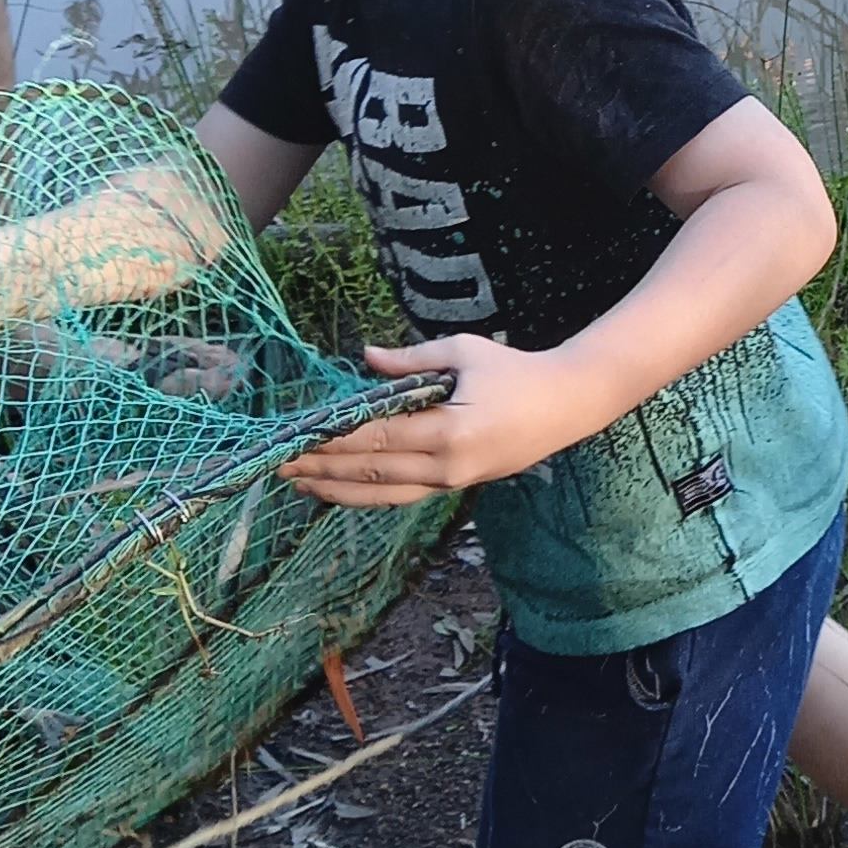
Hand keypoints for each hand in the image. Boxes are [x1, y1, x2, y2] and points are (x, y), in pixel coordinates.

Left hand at [283, 338, 585, 505]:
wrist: (567, 405)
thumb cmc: (516, 371)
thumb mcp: (464, 352)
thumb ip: (412, 361)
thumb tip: (366, 358)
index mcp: (449, 430)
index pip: (376, 438)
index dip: (333, 440)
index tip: (296, 437)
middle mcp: (447, 465)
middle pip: (372, 471)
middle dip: (323, 468)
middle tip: (280, 464)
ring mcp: (452, 481)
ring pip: (384, 493)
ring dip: (338, 489)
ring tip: (299, 484)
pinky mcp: (457, 486)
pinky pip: (403, 495)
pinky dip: (367, 494)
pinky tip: (341, 489)